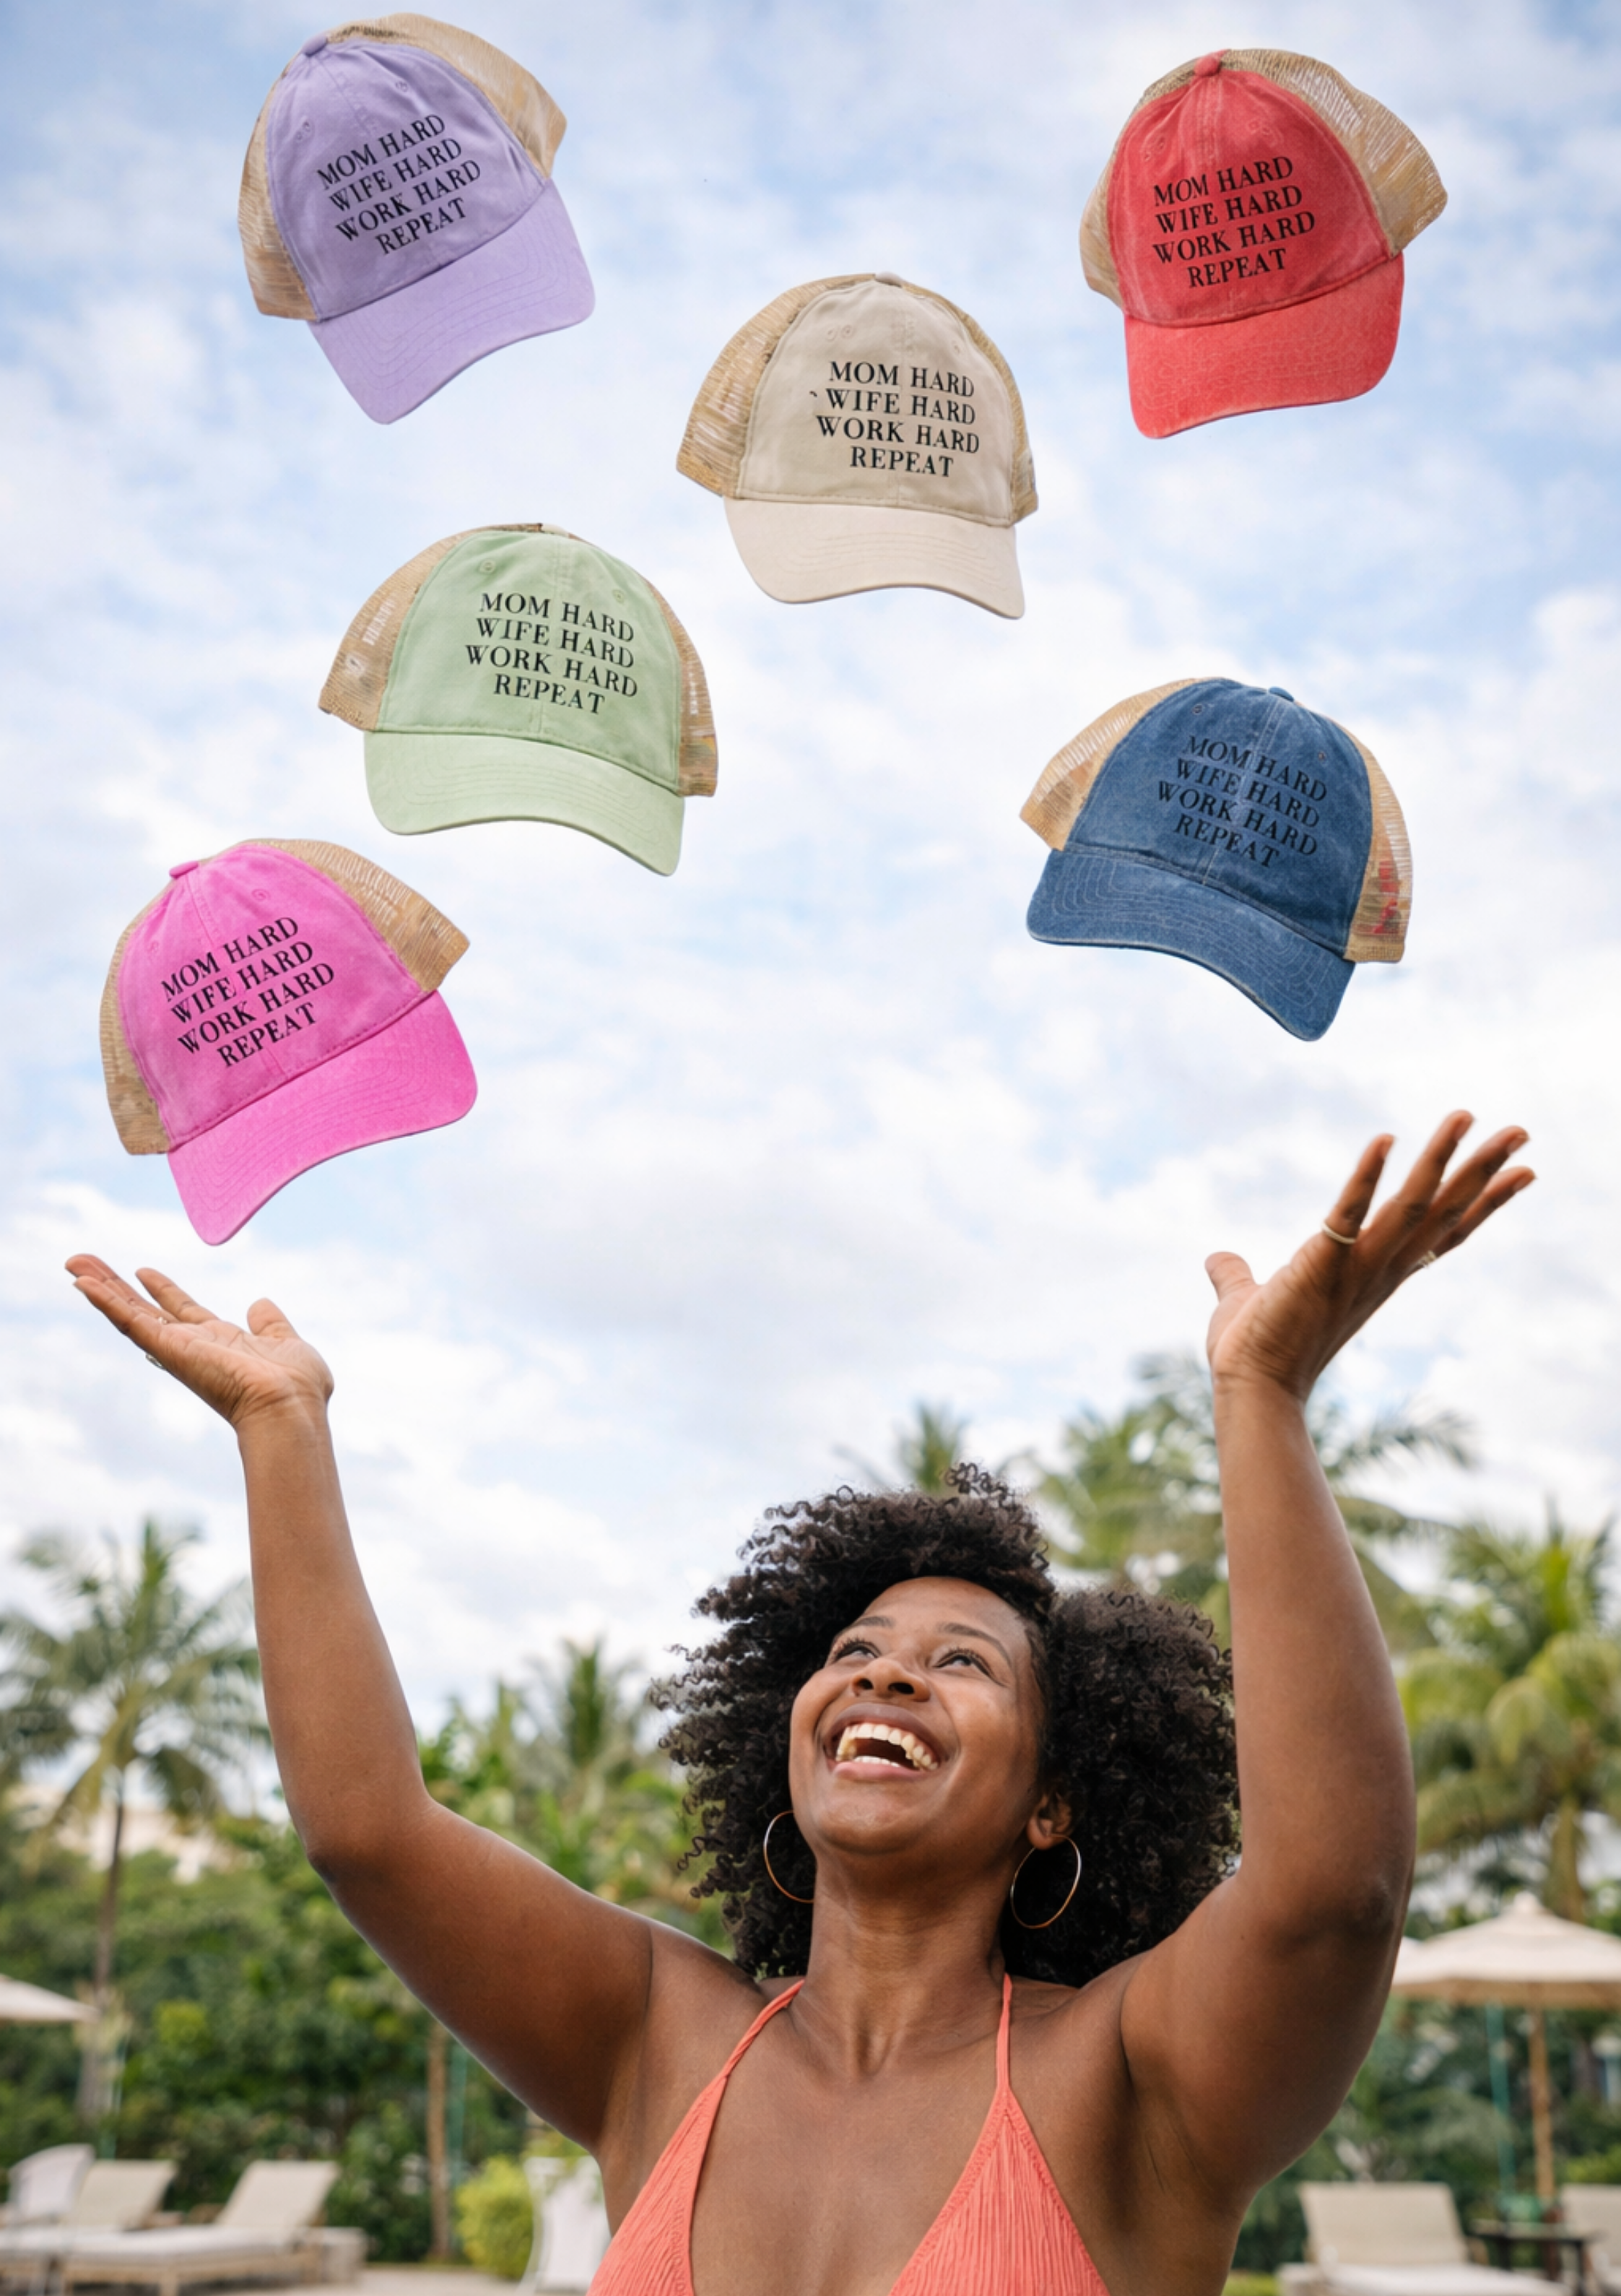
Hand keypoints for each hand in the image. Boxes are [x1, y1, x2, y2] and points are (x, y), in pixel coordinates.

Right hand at [67, 1257, 332, 1430]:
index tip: (142, 1271)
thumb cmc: (295, 1386)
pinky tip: (82, 1283)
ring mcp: (177, 1348)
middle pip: (144, 1309)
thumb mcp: (285, 1342)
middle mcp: (192, 1345)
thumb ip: (271, 1323)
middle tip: (86, 1264)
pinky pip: (130, 1322)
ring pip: (128, 1313)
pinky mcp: (168, 1349)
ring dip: (101, 1287)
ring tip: (73, 1263)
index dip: (163, 1290)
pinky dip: (105, 1302)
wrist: (290, 1405)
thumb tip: (259, 1302)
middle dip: (116, 1286)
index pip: (182, 1310)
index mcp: (220, 1342)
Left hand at [1204, 1112, 1533, 1403]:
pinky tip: (1384, 1139)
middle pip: (1446, 1211)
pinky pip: (1350, 1211)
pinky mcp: (1324, 1262)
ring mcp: (1358, 1268)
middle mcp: (1380, 1269)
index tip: (1519, 1171)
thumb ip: (1238, 1275)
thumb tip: (1217, 1260)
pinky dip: (1366, 1176)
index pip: (1441, 1232)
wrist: (1249, 1386)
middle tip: (1521, 1129)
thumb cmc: (1256, 1350)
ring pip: (1416, 1205)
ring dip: (1444, 1159)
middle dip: (1485, 1169)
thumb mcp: (1247, 1299)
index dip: (1480, 1202)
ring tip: (1468, 1115)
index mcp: (1375, 1275)